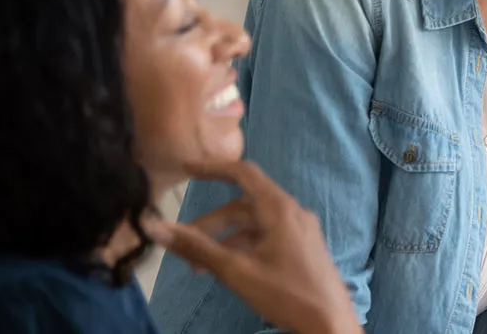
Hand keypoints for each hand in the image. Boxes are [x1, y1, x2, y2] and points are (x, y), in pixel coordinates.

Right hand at [147, 160, 360, 333]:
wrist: (330, 323)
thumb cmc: (286, 293)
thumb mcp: (235, 271)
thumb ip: (196, 247)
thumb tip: (156, 227)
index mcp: (279, 209)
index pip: (243, 173)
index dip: (213, 168)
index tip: (186, 169)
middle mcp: (292, 212)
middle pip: (244, 205)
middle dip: (211, 222)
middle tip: (183, 242)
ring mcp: (301, 230)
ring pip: (254, 224)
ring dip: (225, 239)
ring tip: (199, 266)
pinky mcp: (303, 247)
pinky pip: (268, 237)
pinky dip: (244, 246)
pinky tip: (228, 268)